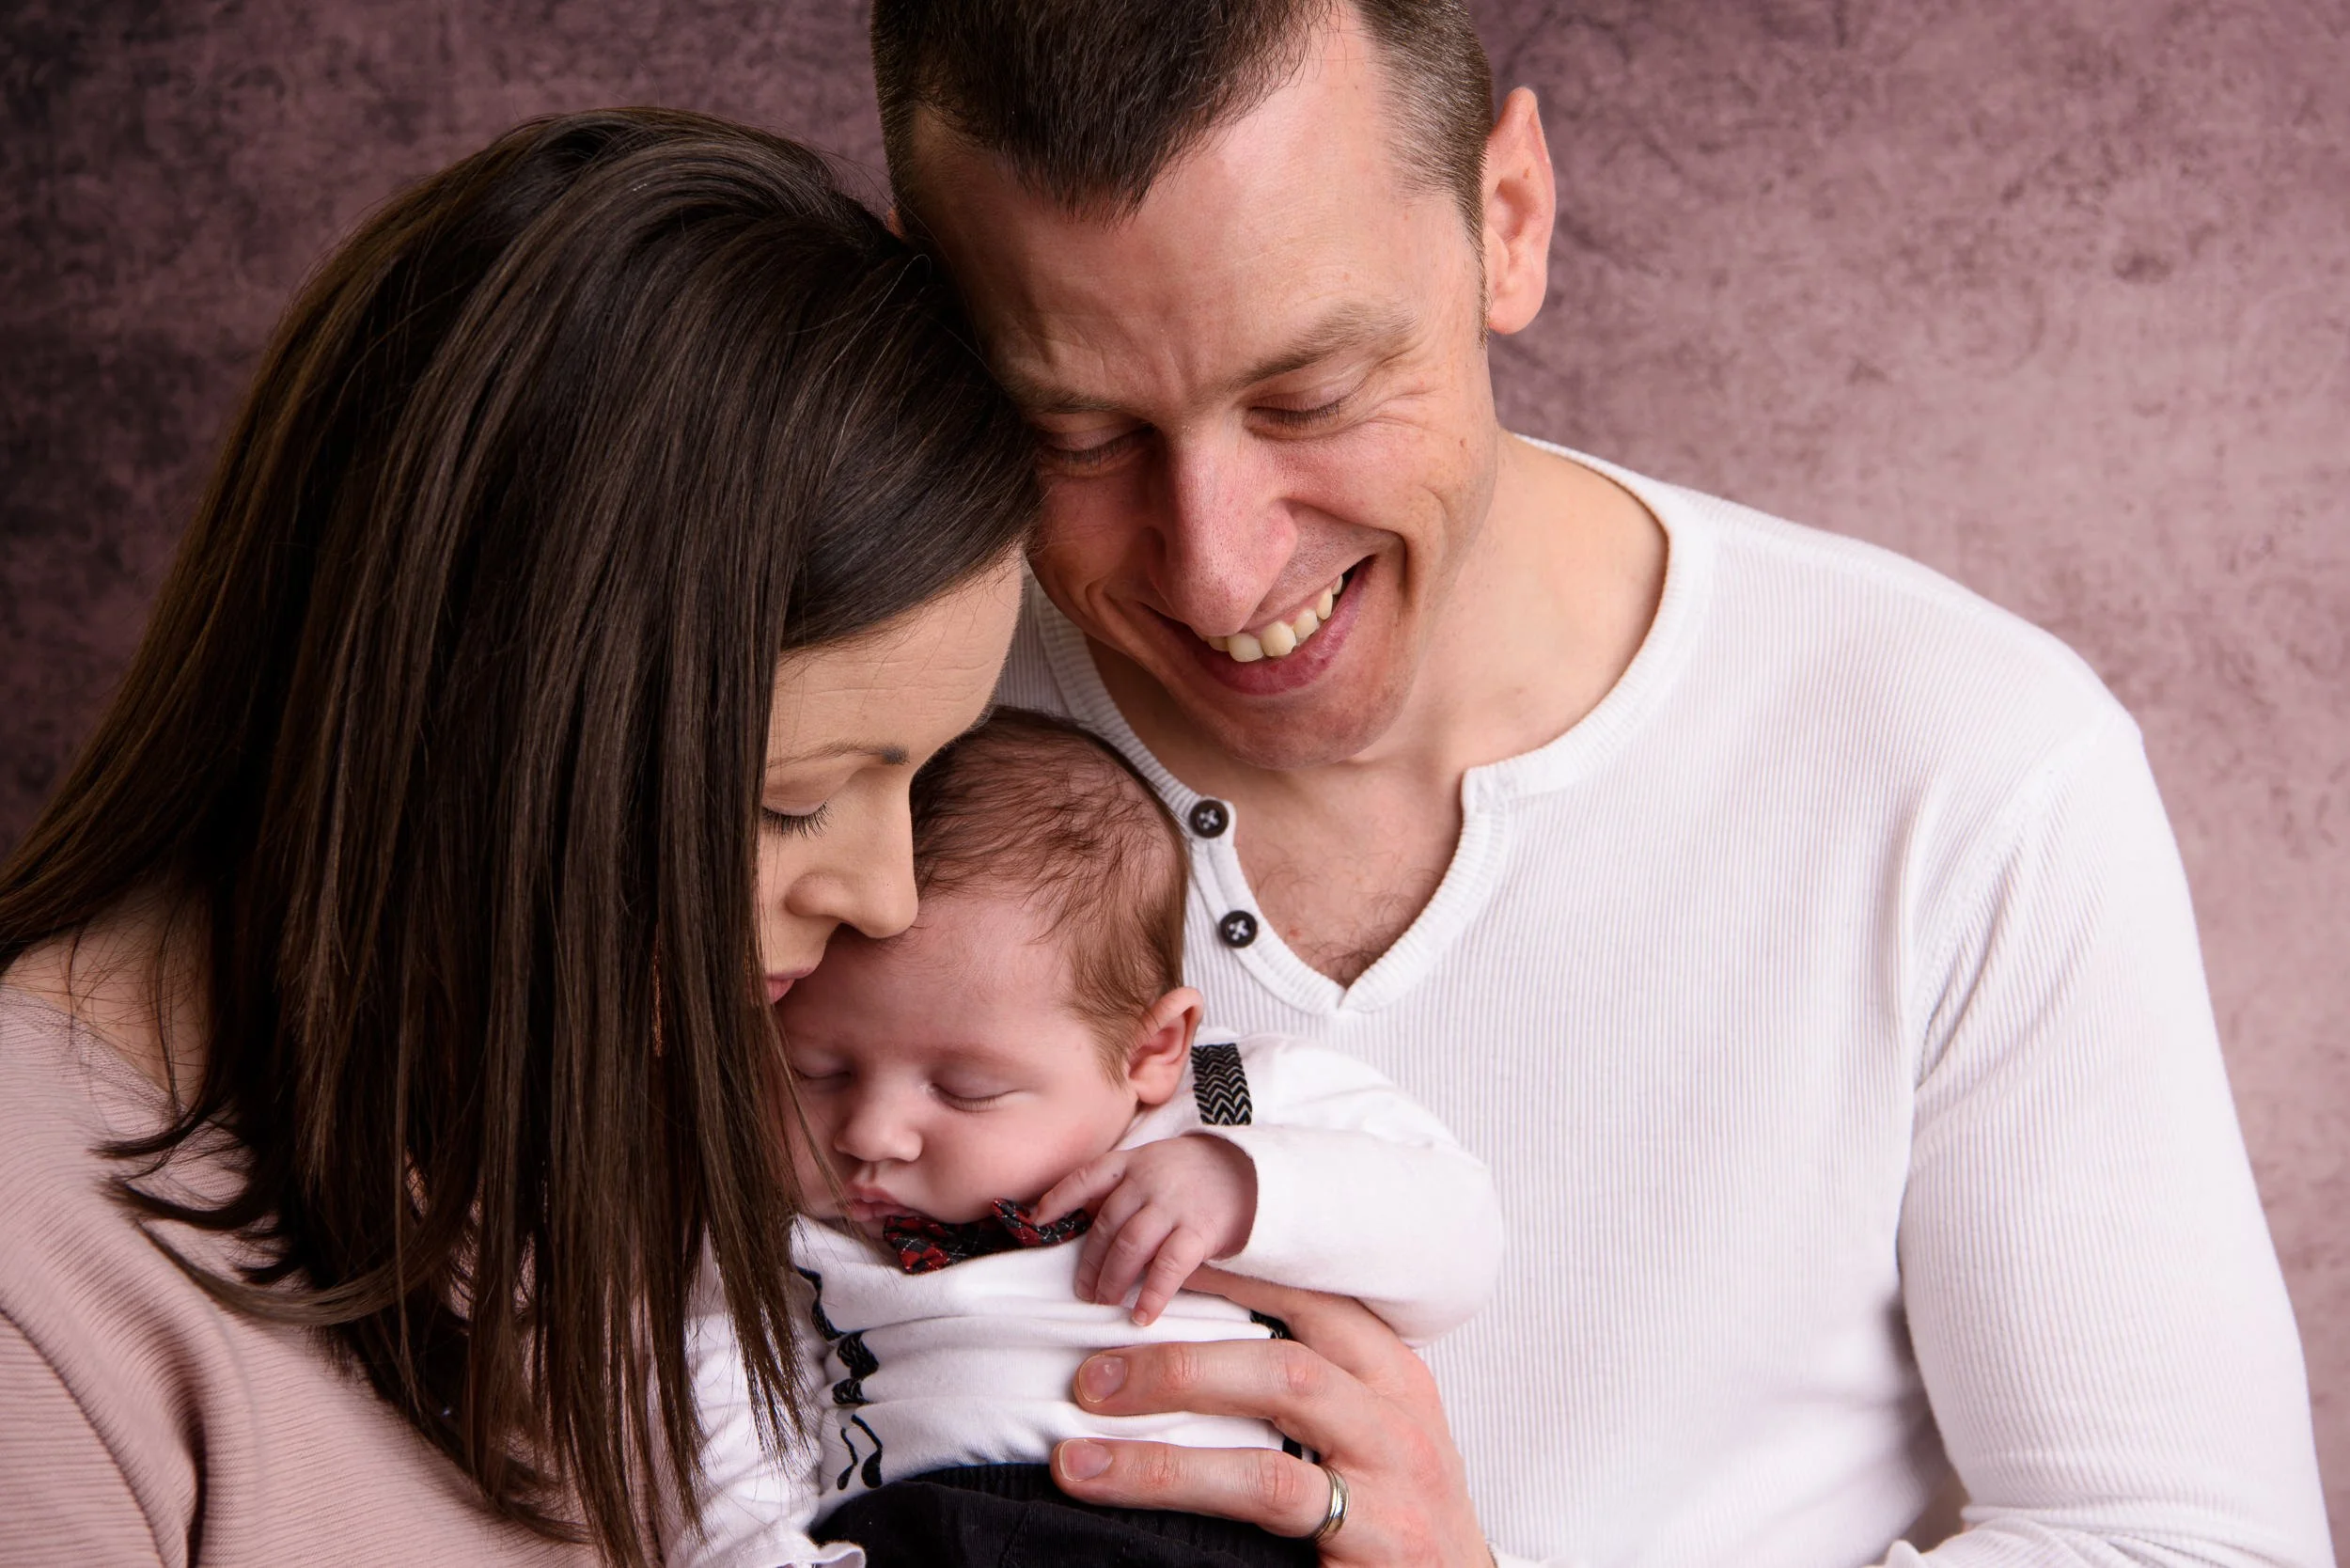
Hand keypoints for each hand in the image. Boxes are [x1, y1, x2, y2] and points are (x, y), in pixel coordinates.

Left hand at [1031, 1135, 1256, 1325]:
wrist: (1251, 1171)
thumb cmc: (1192, 1176)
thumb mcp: (1154, 1165)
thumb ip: (1121, 1188)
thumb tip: (1078, 1221)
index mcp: (1132, 1163)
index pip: (1087, 1178)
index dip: (1059, 1199)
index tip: (1037, 1220)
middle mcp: (1148, 1180)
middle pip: (1106, 1224)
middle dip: (1090, 1262)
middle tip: (1083, 1291)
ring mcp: (1173, 1204)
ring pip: (1130, 1246)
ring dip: (1112, 1279)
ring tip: (1104, 1302)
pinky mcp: (1200, 1229)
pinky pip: (1168, 1266)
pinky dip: (1152, 1294)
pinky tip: (1142, 1315)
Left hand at [1048, 1270, 1490, 1563]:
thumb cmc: (1405, 1515)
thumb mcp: (1372, 1438)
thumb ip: (1311, 1394)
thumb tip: (1189, 1361)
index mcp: (1392, 1376)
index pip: (1308, 1304)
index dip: (1227, 1282)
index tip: (1149, 1275)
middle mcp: (1397, 1417)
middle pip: (1282, 1363)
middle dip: (1178, 1367)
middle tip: (1091, 1380)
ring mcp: (1392, 1480)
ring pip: (1270, 1444)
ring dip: (1163, 1455)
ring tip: (1081, 1460)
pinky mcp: (1376, 1539)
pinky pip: (1275, 1501)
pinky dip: (1194, 1491)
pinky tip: (1133, 1500)